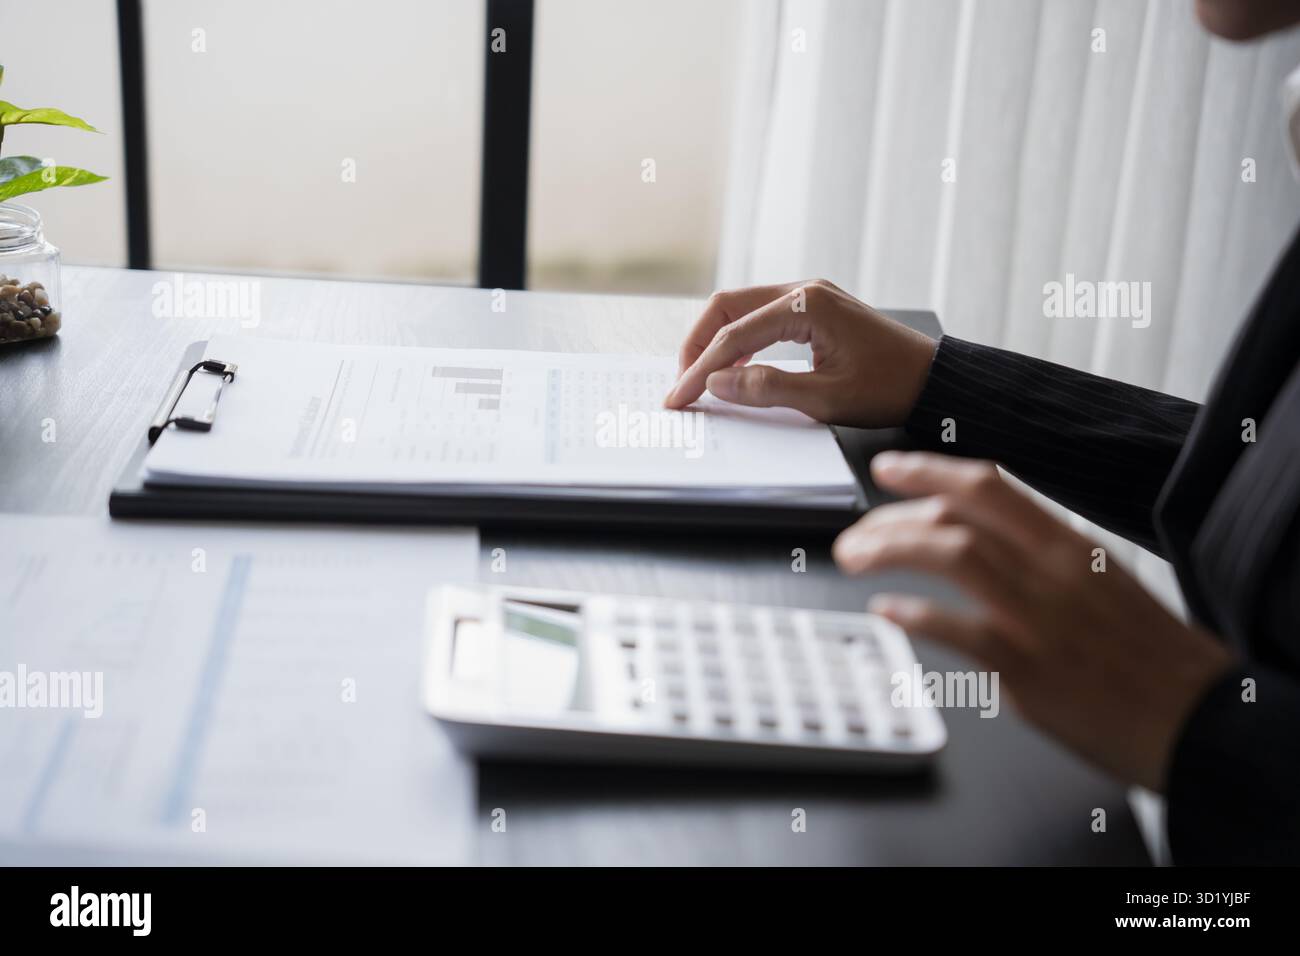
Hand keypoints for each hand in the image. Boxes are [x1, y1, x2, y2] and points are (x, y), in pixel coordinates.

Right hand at [663, 279, 937, 426]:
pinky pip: (762, 317)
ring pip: (742, 309)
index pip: (734, 335)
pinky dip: (741, 341)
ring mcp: (809, 296)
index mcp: (806, 304)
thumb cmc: (890, 387)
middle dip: (698, 346)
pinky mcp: (815, 309)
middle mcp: (804, 290)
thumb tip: (718, 385)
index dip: (700, 369)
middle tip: (682, 384)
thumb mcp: (825, 399)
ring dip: (717, 342)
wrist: (935, 380)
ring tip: (702, 379)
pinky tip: (735, 370)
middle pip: (727, 306)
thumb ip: (767, 389)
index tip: (679, 398)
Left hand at [833, 450, 1234, 791]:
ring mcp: (1040, 617)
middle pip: (957, 513)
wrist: (1200, 720)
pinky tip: (887, 610)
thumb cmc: (1152, 659)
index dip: (927, 470)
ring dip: (889, 549)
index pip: (988, 486)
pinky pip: (958, 629)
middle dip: (890, 516)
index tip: (888, 468)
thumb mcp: (1104, 585)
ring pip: (950, 554)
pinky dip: (913, 614)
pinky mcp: (1029, 669)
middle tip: (853, 535)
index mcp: (1071, 547)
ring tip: (854, 558)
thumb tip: (983, 550)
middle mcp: (1053, 571)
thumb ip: (1044, 563)